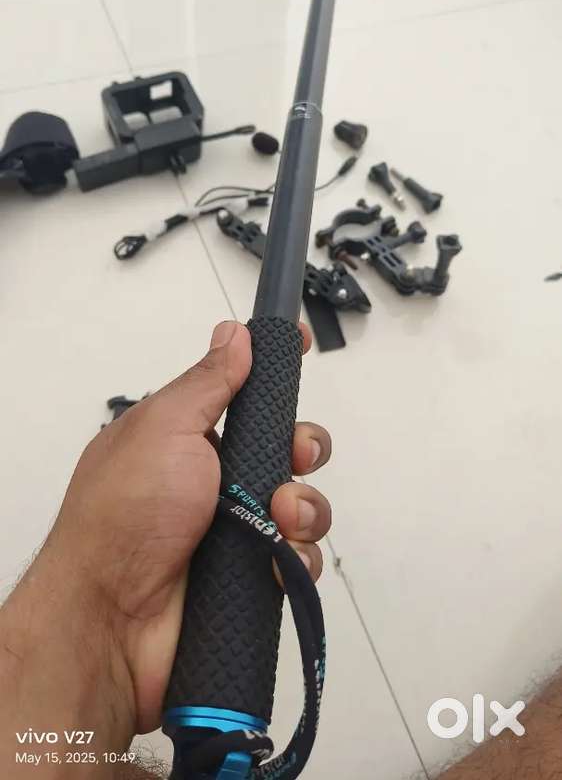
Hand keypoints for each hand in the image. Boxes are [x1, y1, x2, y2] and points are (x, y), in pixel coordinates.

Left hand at [0, 319, 330, 770]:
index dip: (275, 372)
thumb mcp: (164, 427)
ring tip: (279, 516)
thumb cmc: (122, 517)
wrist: (108, 619)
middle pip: (285, 448)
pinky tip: (276, 558)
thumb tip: (233, 334)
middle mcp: (213, 481)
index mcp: (188, 437)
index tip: (301, 347)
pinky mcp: (249, 576)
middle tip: (295, 455)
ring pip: (301, 504)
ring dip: (303, 506)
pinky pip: (297, 558)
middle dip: (303, 447)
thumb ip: (208, 381)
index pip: (243, 392)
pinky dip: (296, 557)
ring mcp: (233, 530)